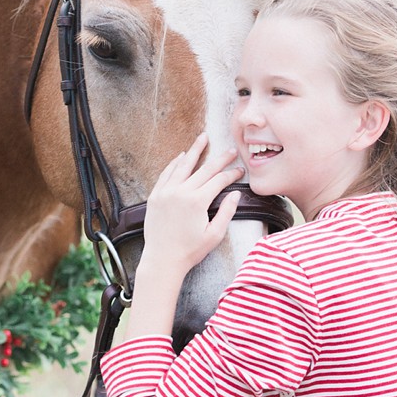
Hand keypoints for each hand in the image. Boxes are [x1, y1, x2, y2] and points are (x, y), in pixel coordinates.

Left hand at [141, 133, 242, 279]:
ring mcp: (165, 193)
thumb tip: (236, 193)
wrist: (162, 259)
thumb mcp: (214, 234)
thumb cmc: (190, 250)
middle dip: (219, 159)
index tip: (240, 170)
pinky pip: (166, 174)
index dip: (231, 174)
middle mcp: (180, 192)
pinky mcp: (155, 196)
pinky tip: (181, 156)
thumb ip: (226, 212)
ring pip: (182, 166)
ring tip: (202, 138)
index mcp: (197, 201)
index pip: (218, 181)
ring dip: (194, 151)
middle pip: (203, 170)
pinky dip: (174, 164)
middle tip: (230, 149)